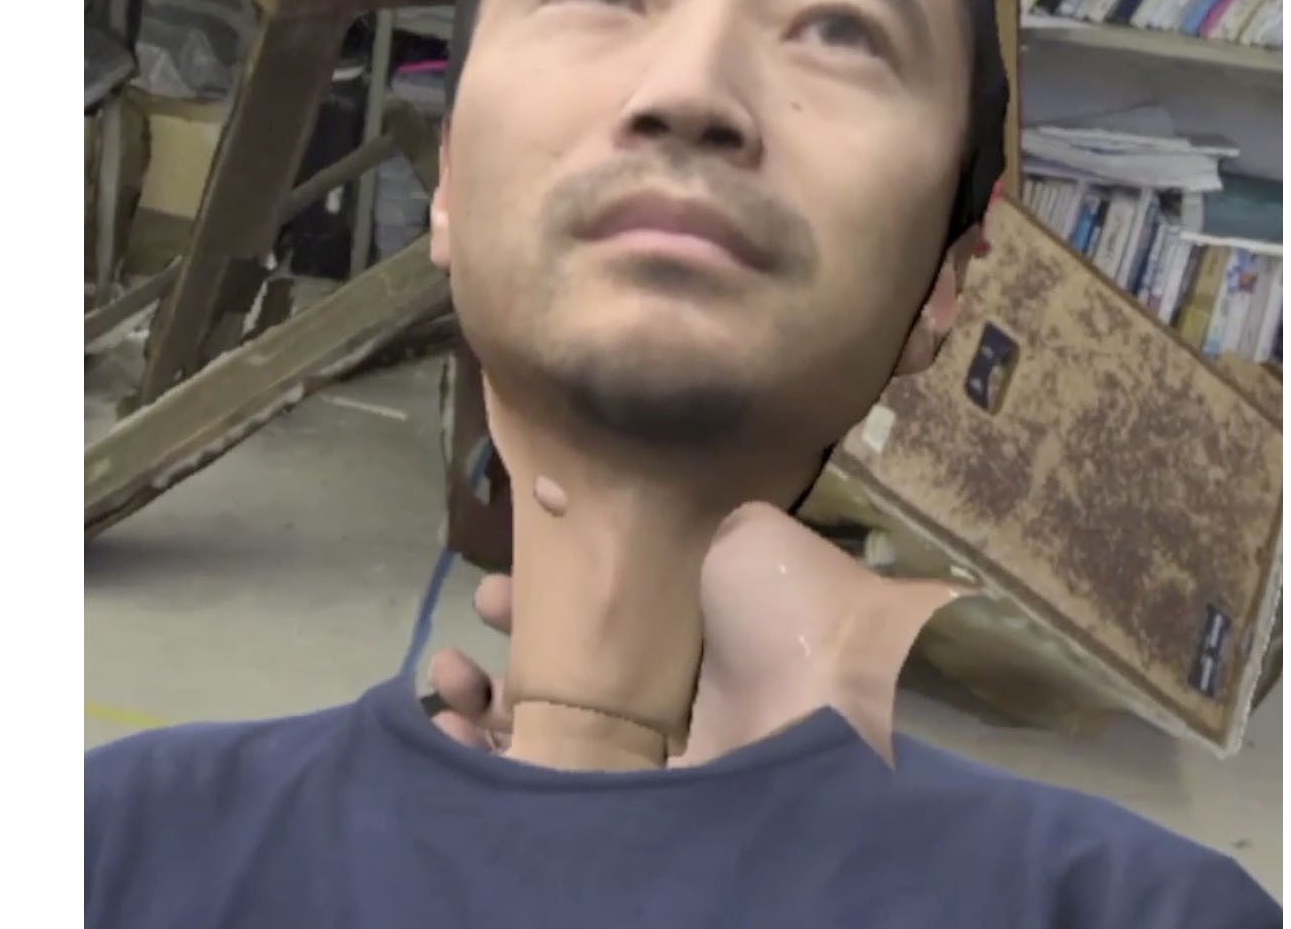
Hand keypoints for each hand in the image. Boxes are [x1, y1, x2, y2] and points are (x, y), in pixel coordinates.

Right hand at [428, 503, 964, 765]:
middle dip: (508, 650)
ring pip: (553, 733)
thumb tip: (611, 491)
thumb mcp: (735, 526)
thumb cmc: (783, 603)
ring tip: (447, 682)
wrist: (843, 698)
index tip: (499, 579)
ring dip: (486, 709)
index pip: (596, 615)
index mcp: (686, 621)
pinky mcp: (646, 800)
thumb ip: (682, 514)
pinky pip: (559, 785)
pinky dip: (500, 766)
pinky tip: (450, 737)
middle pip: (568, 674)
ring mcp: (656, 751)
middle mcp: (668, 687)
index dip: (542, 597)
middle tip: (473, 622)